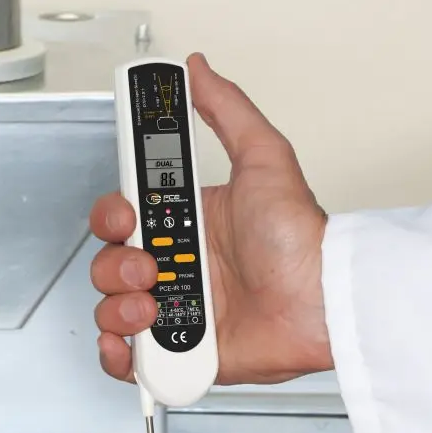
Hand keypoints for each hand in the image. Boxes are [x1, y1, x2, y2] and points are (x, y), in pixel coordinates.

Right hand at [89, 53, 332, 385]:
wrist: (321, 302)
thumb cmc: (300, 240)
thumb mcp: (264, 160)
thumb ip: (229, 113)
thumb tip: (200, 73)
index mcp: (185, 228)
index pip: (123, 220)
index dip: (112, 218)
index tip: (127, 217)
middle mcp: (177, 269)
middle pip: (110, 265)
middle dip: (116, 265)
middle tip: (152, 266)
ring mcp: (177, 313)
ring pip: (113, 309)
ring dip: (117, 308)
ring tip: (152, 306)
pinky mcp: (184, 352)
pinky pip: (132, 359)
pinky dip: (118, 355)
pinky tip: (130, 342)